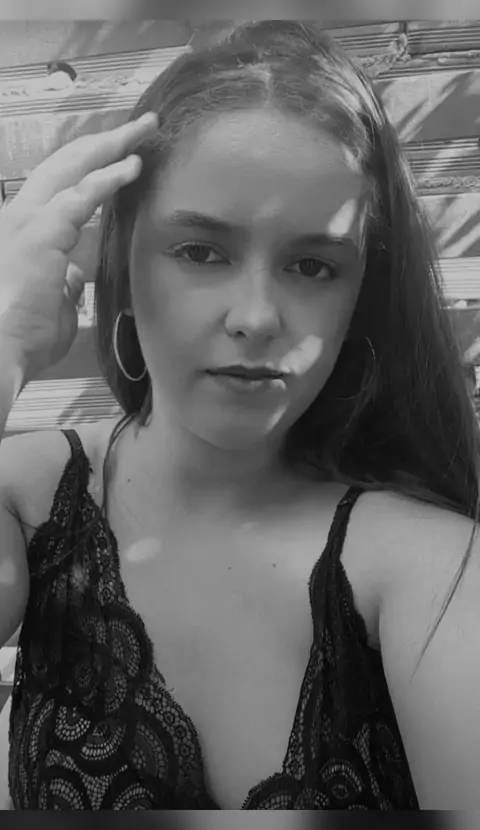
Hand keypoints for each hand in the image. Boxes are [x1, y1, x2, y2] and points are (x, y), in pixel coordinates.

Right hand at [0, 112, 157, 384]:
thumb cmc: (20, 335)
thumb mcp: (51, 304)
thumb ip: (64, 283)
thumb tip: (77, 274)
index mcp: (23, 230)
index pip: (59, 184)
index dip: (91, 165)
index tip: (121, 154)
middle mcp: (21, 215)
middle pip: (67, 163)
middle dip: (106, 140)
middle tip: (141, 125)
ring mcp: (28, 219)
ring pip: (74, 167)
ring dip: (113, 146)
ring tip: (145, 131)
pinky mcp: (42, 231)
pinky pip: (82, 195)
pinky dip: (109, 178)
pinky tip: (132, 166)